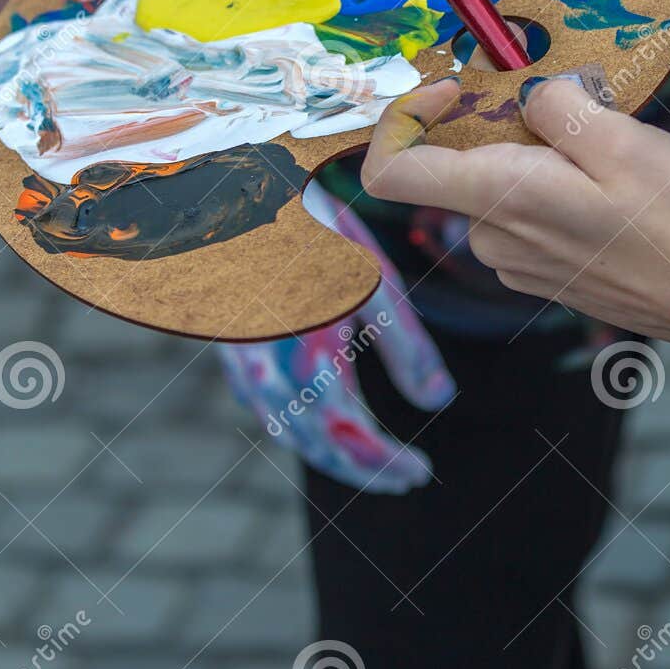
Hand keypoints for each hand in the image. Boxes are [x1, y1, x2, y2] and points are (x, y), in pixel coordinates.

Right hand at [218, 178, 453, 493]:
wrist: (242, 191)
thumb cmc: (315, 232)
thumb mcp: (374, 282)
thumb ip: (406, 347)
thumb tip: (438, 402)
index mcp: (309, 362)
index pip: (352, 438)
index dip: (386, 464)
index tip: (419, 472)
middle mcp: (268, 376)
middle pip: (318, 446)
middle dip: (363, 468)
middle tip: (402, 476)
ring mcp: (242, 365)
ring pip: (288, 429)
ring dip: (331, 450)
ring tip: (371, 455)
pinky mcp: (231, 348)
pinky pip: (266, 404)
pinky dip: (298, 421)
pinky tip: (322, 417)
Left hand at [361, 78, 669, 357]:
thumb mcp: (622, 139)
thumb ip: (556, 107)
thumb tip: (526, 96)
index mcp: (500, 200)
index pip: (390, 173)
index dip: (402, 118)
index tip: (454, 86)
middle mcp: (494, 238)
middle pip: (454, 164)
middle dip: (497, 120)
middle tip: (570, 100)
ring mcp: (517, 262)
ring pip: (496, 185)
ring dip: (534, 151)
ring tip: (605, 143)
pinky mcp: (544, 273)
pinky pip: (524, 212)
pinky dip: (551, 182)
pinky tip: (610, 181)